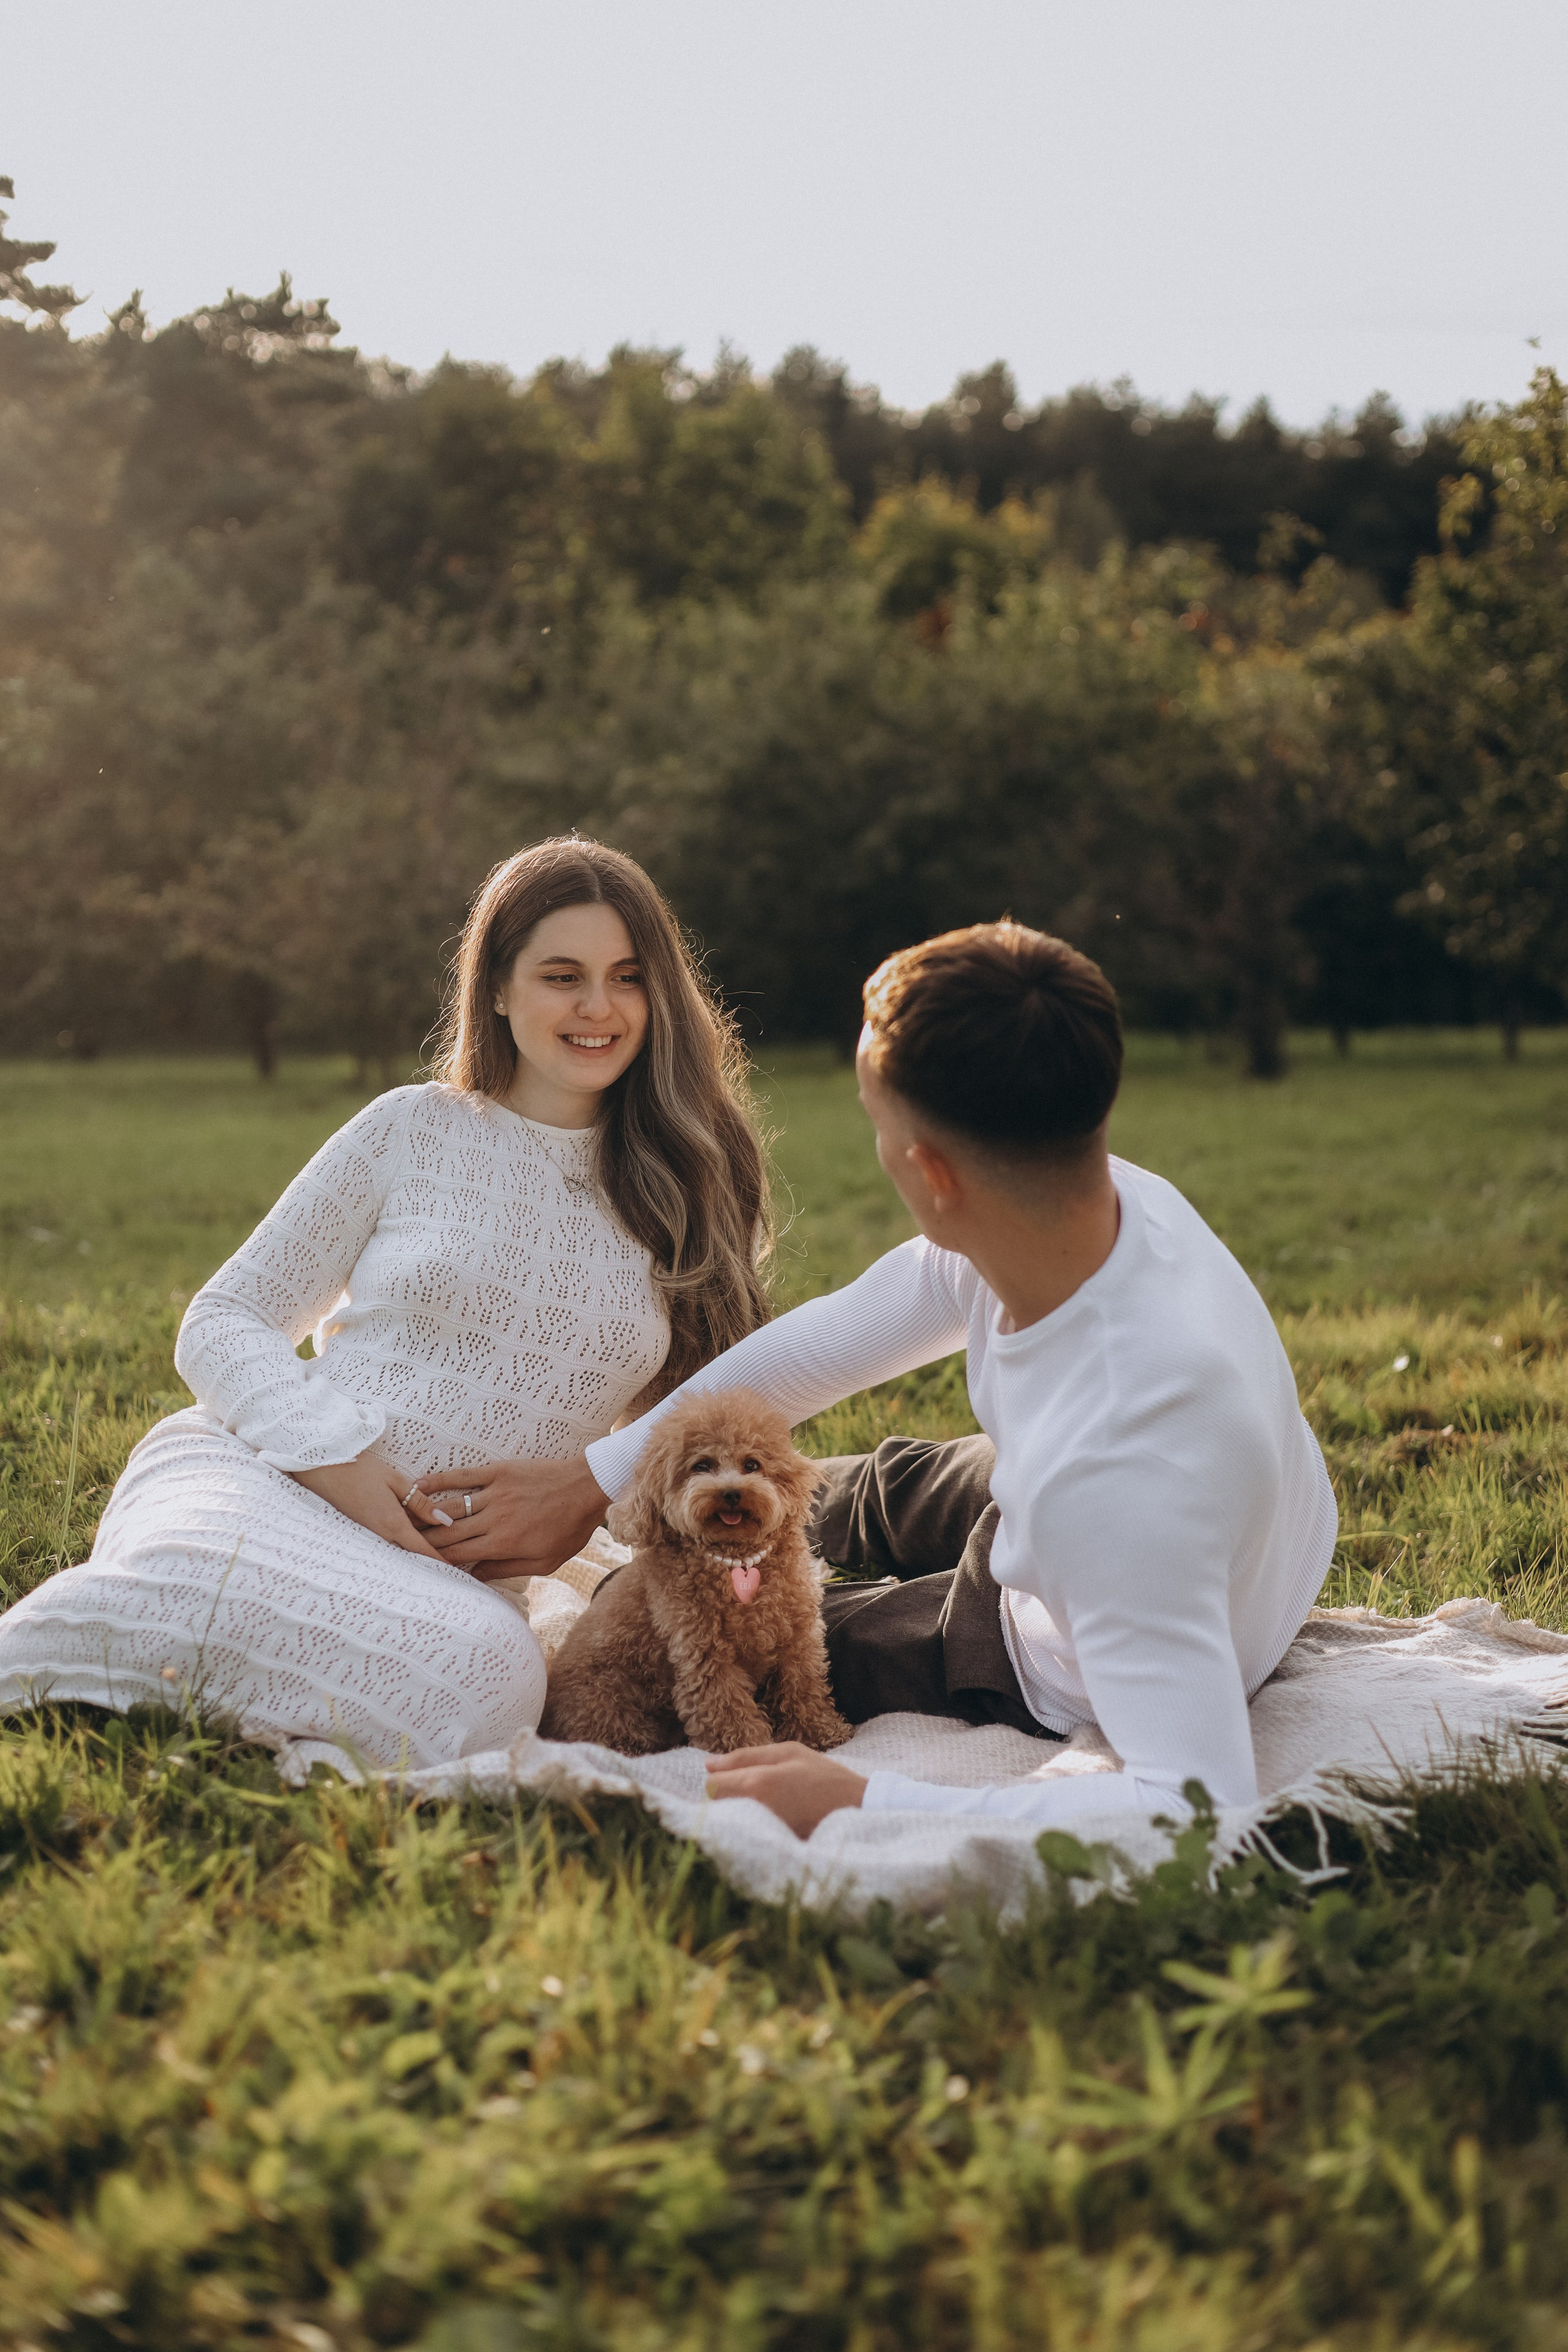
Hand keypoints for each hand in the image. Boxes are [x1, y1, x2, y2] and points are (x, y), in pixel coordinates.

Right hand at [289, 1457, 442, 1558]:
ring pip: (396, 1550)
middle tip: (447, 1565)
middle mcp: (379, 1535)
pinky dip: (397, 1545)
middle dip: (428, 1561)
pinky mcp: (358, 1531)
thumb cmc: (360, 1470)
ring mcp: (367, 1535)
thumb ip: (420, 1503)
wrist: (322, 1469)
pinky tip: (406, 1539)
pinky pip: (383, 1544)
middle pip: (409, 1555)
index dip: (438, 1561)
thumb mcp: (396, 1481)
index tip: (453, 1571)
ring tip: (432, 1555)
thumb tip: (445, 1521)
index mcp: (391, 1523)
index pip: (420, 1550)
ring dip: (412, 1554)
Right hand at [415, 1455, 608, 1580]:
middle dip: (422, 1541)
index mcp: (504, 1543)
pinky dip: (438, 1479)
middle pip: (448, 1533)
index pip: (459, 1556)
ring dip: (422, 1514)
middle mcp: (495, 1518)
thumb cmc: (569, 1529)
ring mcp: (495, 1492)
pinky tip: (418, 1484)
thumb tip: (476, 1578)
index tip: (418, 1566)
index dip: (436, 1562)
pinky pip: (462, 1475)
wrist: (588, 1488)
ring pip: (449, 1506)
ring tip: (401, 1520)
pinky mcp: (499, 1471)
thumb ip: (507, 1570)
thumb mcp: (545, 1562)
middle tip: (399, 1545)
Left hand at [704, 1742, 867, 1838]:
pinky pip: (747, 1841)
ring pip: (731, 1826)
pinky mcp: (772, 1852)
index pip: (711, 1788)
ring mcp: (764, 1836)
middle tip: (753, 1797)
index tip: (737, 1781)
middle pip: (717, 1810)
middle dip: (727, 1802)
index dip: (722, 1782)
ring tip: (766, 1812)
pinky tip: (771, 1828)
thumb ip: (745, 1757)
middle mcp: (755, 1813)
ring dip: (739, 1818)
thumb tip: (708, 1765)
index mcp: (757, 1784)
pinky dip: (752, 1834)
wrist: (860, 1811)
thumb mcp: (789, 1753)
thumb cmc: (824, 1777)